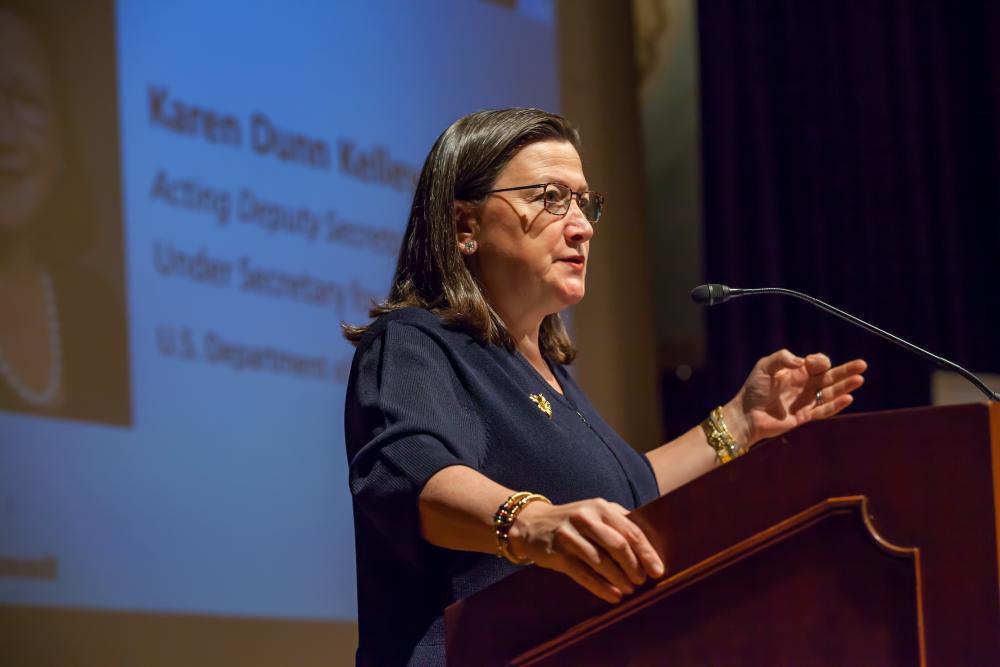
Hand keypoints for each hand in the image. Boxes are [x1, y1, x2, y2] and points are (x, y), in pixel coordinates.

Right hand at [507, 498, 664, 603]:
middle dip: (634, 566)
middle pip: (618, 546)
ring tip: (630, 590)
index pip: (630, 531)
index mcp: (600, 507)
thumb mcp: (594, 512)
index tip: (658, 570)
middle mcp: (585, 518)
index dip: (647, 553)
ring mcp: (569, 536)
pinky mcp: (557, 554)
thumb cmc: (573, 521)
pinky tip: (613, 596)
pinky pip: (584, 574)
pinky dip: (601, 587)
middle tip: (642, 581)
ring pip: (601, 562)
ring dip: (619, 579)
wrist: (531, 523)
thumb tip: (649, 548)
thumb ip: (619, 522)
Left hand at [725, 349, 866, 447]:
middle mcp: (803, 385)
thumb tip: (804, 362)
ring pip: (830, 392)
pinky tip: (848, 398)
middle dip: (846, 370)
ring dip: (845, 386)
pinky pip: (824, 410)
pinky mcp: (804, 416)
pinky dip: (836, 405)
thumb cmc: (753, 390)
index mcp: (795, 371)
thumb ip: (783, 358)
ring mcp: (805, 401)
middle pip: (830, 376)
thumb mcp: (764, 367)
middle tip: (862, 365)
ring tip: (860, 379)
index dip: (819, 361)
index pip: (817, 363)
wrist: (746, 415)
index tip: (810, 363)